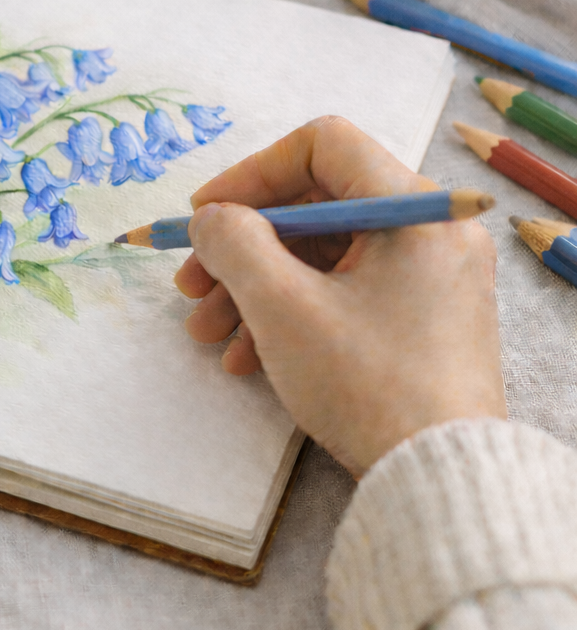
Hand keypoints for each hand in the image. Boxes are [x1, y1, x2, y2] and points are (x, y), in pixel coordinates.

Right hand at [175, 115, 505, 476]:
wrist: (440, 483)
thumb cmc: (366, 384)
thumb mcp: (282, 306)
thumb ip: (234, 242)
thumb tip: (210, 218)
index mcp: (414, 209)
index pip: (322, 146)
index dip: (251, 173)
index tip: (204, 215)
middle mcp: (428, 231)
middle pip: (313, 208)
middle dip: (241, 247)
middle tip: (190, 284)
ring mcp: (426, 278)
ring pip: (320, 256)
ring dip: (253, 288)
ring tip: (207, 332)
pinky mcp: (417, 319)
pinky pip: (342, 293)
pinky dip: (289, 314)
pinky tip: (246, 358)